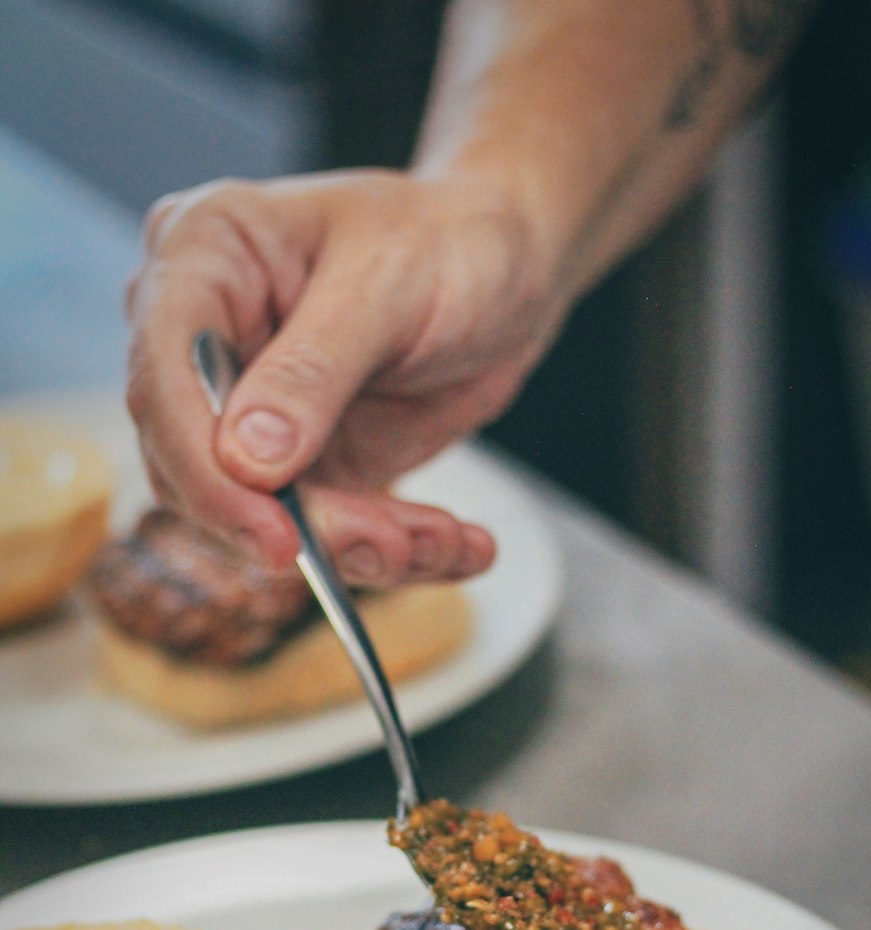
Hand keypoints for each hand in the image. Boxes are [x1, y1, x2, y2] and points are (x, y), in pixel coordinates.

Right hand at [125, 169, 558, 581]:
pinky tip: (460, 545)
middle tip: (392, 545)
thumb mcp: (388, 285)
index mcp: (202, 255)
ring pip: (262, 517)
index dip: (208, 471)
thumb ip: (313, 370)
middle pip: (199, 467)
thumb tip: (245, 460)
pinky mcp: (299, 464)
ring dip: (358, 547)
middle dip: (301, 524)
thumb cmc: (447, 238)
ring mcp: (249, 409)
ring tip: (446, 540)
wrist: (507, 266)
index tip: (277, 535)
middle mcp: (208, 337)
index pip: (163, 378)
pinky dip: (394, 551)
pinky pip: (325, 532)